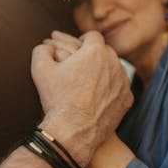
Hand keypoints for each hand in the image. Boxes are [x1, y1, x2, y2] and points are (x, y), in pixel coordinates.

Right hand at [31, 31, 132, 165]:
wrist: (73, 131)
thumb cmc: (56, 99)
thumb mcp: (40, 70)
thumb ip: (42, 49)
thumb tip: (47, 45)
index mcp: (95, 51)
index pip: (92, 36)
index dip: (84, 40)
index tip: (78, 47)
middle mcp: (114, 63)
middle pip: (106, 50)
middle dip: (95, 54)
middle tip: (83, 62)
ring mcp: (123, 82)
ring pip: (115, 68)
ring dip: (105, 69)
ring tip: (91, 78)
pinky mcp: (128, 99)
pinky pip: (121, 86)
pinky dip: (112, 87)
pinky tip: (100, 93)